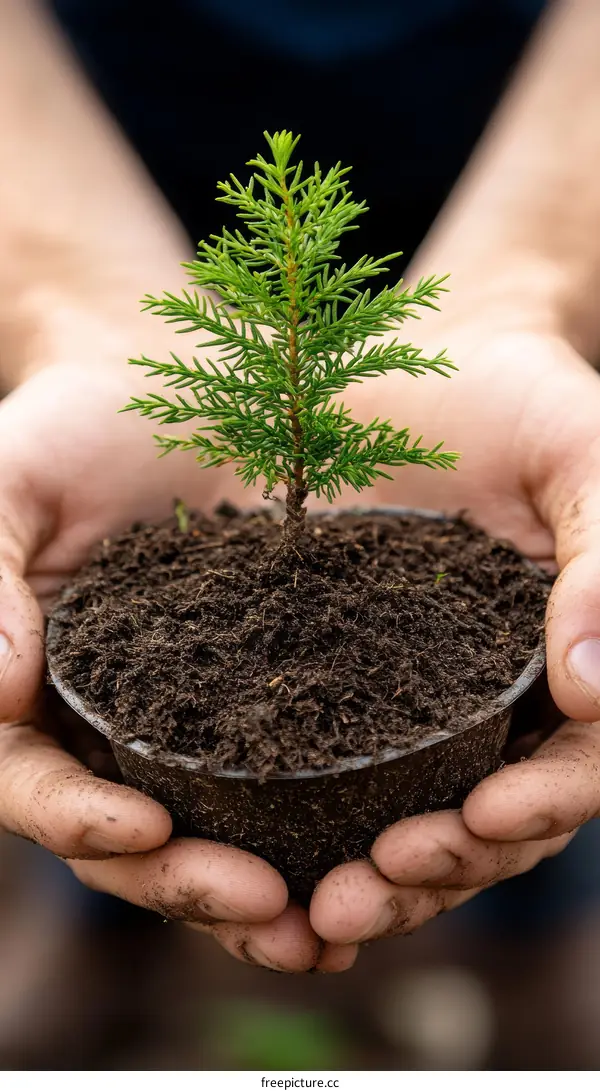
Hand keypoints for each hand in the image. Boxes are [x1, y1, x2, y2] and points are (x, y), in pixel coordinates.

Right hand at [0, 361, 354, 972]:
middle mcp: (102, 729)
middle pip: (127, 843)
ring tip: (332, 928)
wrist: (165, 388)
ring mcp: (182, 724)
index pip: (32, 784)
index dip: (80, 821)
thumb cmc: (69, 427)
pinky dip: (319, 835)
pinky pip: (284, 784)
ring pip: (209, 837)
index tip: (148, 830)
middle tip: (273, 914)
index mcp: (26, 696)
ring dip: (261, 895)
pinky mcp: (260, 703)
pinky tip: (377, 857)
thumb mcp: (6, 484)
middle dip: (191, 885)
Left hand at [309, 318, 599, 949]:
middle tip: (365, 897)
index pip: (575, 768)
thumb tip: (597, 690)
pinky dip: (306, 826)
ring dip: (373, 879)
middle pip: (489, 826)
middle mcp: (499, 704)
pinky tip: (258, 853)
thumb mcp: (585, 457)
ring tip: (316, 909)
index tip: (483, 819)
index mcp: (571, 665)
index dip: (541, 808)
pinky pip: (331, 772)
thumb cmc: (523, 400)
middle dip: (439, 872)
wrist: (422, 367)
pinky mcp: (337, 682)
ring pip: (412, 821)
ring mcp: (419, 702)